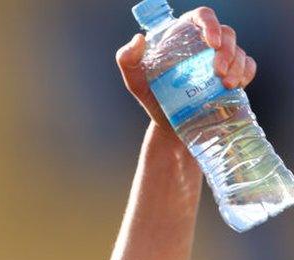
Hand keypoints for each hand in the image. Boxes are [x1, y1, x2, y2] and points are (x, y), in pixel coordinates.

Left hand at [115, 6, 256, 133]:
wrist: (171, 126)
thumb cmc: (153, 98)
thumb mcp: (136, 81)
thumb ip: (128, 60)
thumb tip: (139, 39)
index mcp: (183, 36)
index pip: (201, 16)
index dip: (210, 24)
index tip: (211, 42)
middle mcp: (204, 44)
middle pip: (226, 33)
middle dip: (227, 50)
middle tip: (218, 71)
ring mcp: (221, 59)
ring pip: (239, 50)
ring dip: (237, 65)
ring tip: (225, 84)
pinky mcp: (234, 74)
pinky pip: (249, 66)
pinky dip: (246, 74)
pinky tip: (235, 86)